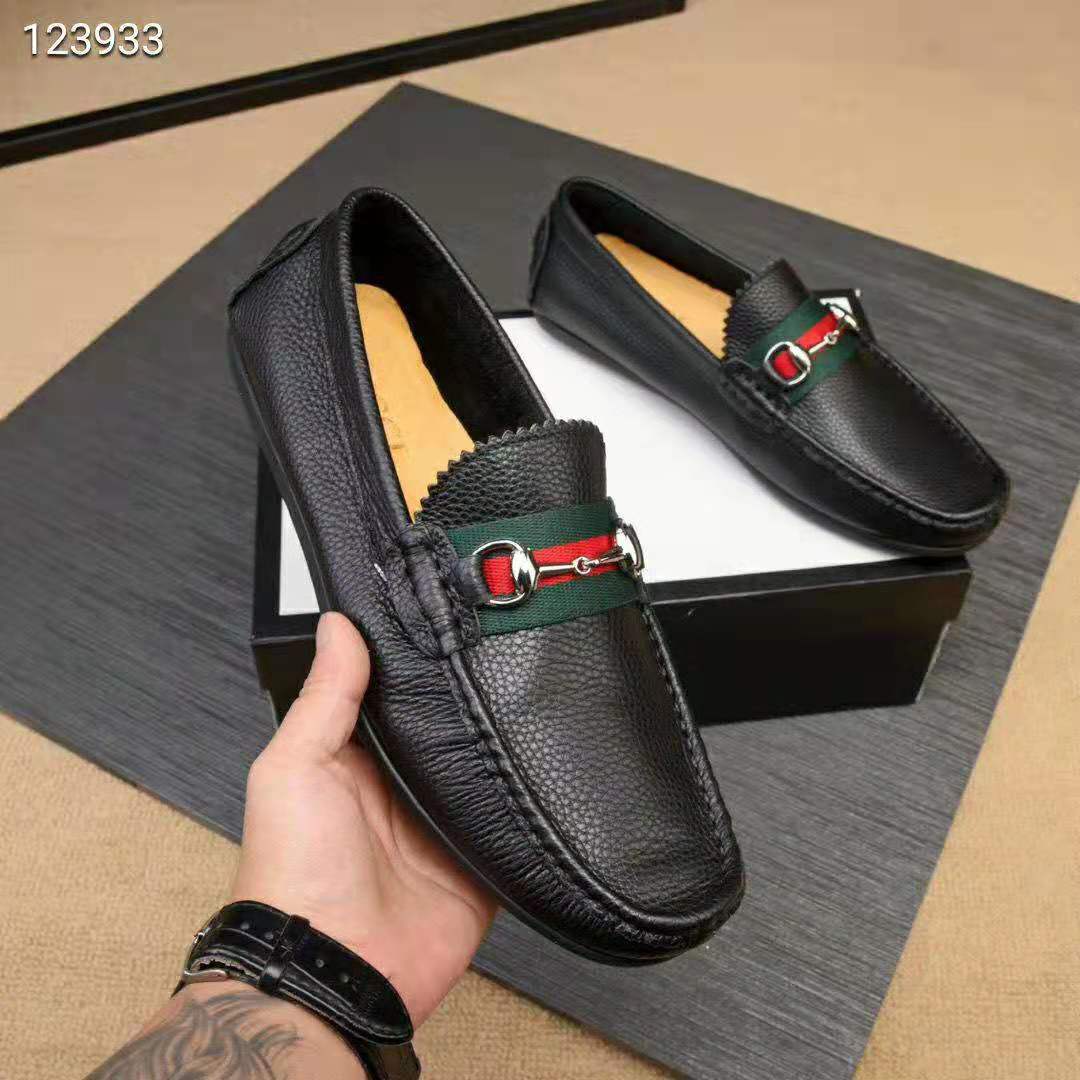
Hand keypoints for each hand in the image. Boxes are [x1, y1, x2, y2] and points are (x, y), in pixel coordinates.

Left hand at [231, 612, 495, 1026]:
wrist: (333, 968)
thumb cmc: (292, 871)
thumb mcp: (294, 765)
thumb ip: (325, 697)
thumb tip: (337, 627)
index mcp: (360, 761)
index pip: (398, 697)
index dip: (418, 665)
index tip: (444, 620)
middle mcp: (404, 790)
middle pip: (450, 732)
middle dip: (471, 705)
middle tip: (502, 655)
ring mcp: (444, 828)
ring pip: (488, 772)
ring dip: (503, 750)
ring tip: (533, 701)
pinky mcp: (480, 865)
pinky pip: (515, 826)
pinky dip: (530, 806)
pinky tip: (547, 770)